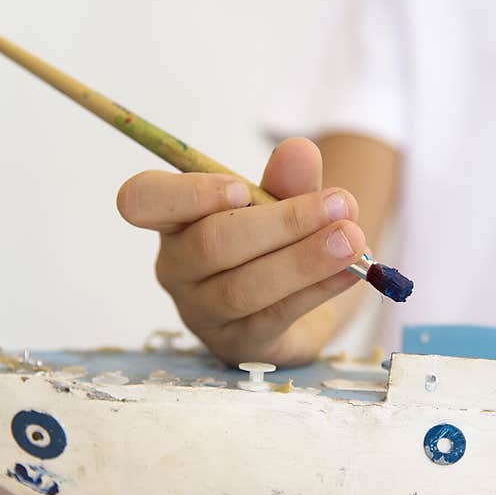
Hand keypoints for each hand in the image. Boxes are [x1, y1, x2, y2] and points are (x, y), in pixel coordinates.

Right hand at [116, 138, 367, 365]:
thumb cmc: (272, 244)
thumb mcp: (281, 203)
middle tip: (339, 205)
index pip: (143, 201)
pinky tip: (352, 272)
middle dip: (280, 222)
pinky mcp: (239, 344)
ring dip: (303, 260)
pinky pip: (275, 316)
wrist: (294, 304)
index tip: (241, 188)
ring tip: (352, 240)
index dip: (188, 194)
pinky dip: (318, 290)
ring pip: (243, 287)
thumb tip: (300, 149)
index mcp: (173, 220)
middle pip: (211, 244)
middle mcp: (177, 266)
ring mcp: (202, 311)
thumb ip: (288, 179)